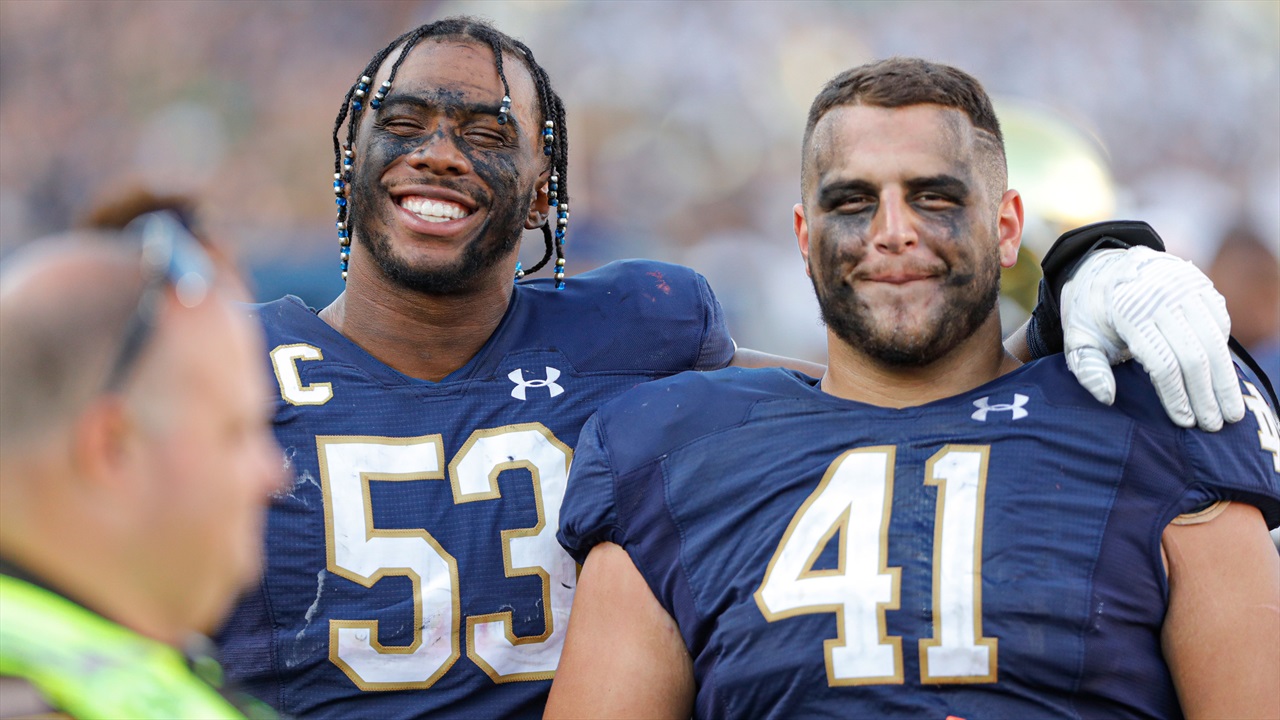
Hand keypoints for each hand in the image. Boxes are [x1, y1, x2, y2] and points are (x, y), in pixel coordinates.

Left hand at [1060, 246, 1244, 430]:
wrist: (1103, 266)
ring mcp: (1185, 289)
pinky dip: (1223, 353)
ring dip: (1224, 380)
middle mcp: (1161, 298)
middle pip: (1195, 356)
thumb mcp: (1077, 339)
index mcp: (1129, 312)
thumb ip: (1088, 369)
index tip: (1184, 422)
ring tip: (1230, 410)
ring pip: (1215, 342)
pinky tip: (1222, 377)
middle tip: (1215, 425)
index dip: (1175, 396)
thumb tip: (1107, 398)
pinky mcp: (1200, 286)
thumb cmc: (1091, 313)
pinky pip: (1220, 324)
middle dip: (1206, 395)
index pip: (1162, 363)